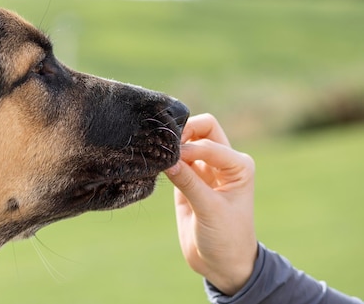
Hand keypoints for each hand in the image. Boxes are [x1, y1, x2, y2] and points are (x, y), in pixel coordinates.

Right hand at [165, 113, 257, 295]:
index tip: (173, 160)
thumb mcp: (210, 210)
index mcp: (238, 165)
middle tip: (164, 145)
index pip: (210, 141)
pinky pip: (175, 161)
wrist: (222, 264)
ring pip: (187, 143)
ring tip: (156, 155)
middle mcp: (223, 163)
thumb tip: (167, 159)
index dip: (191, 146)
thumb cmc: (227, 238)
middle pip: (202, 129)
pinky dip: (165, 160)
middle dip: (183, 132)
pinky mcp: (188, 181)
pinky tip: (154, 165)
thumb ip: (189, 183)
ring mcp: (204, 171)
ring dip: (173, 146)